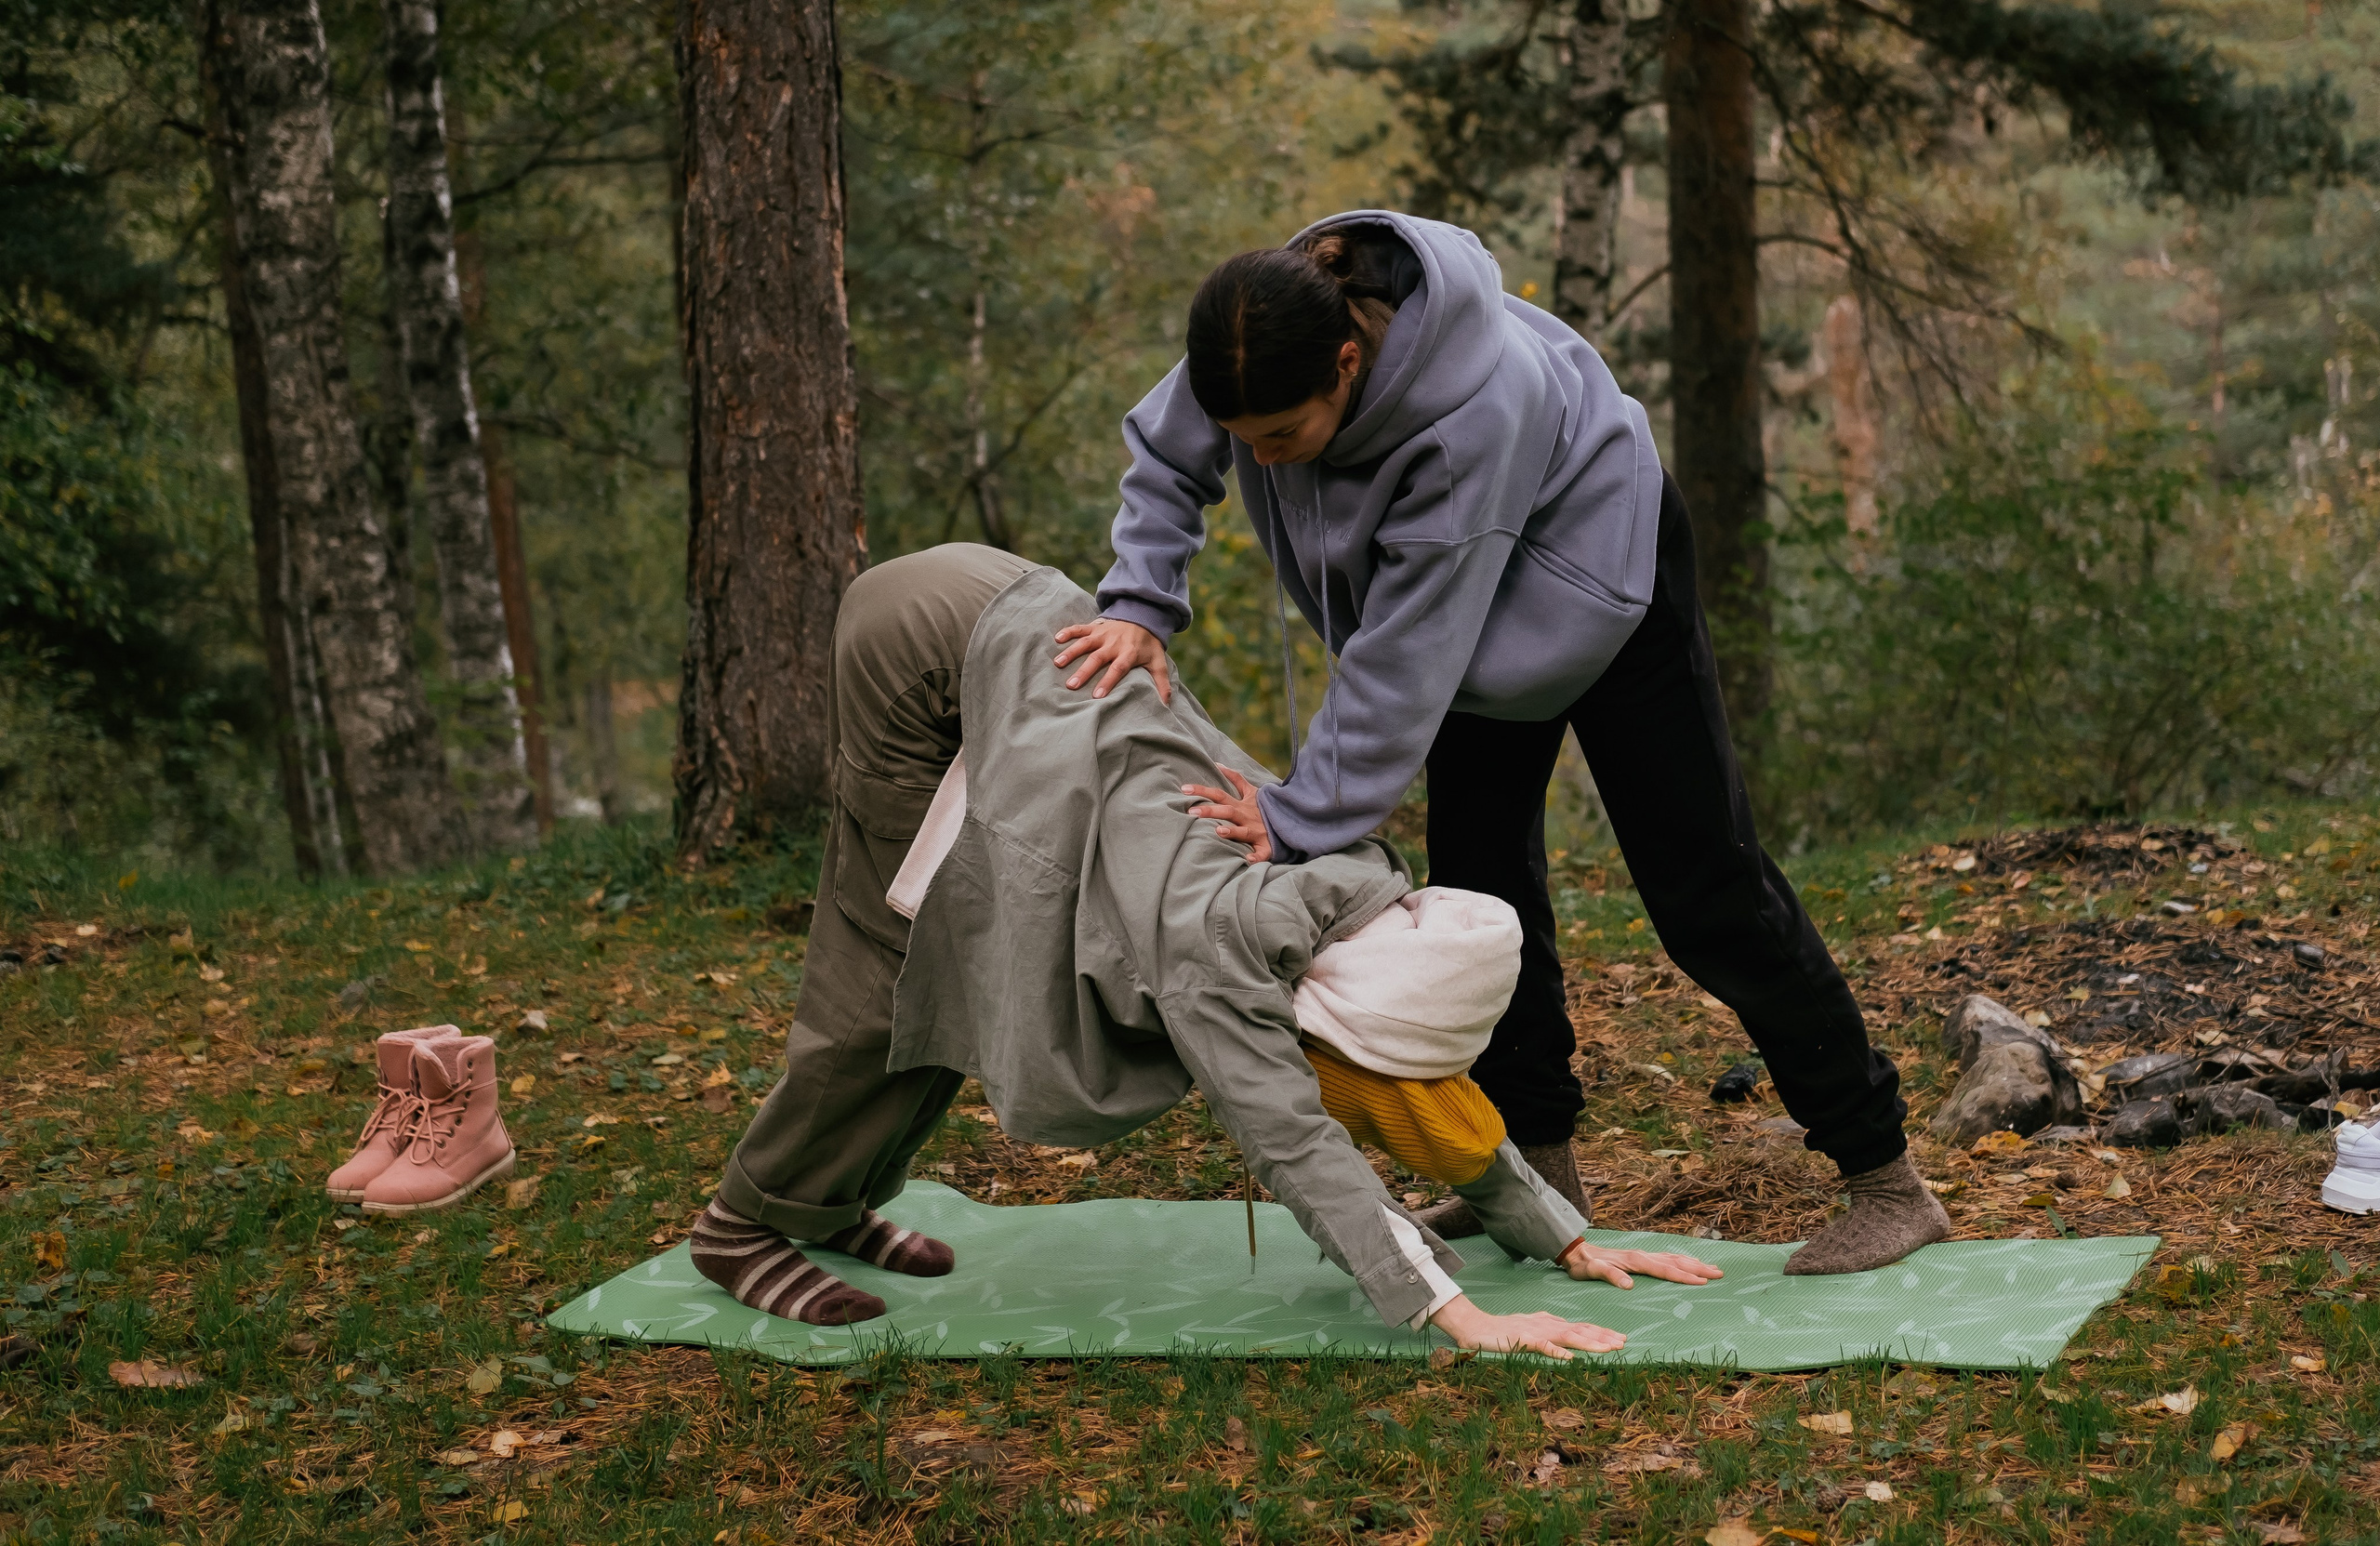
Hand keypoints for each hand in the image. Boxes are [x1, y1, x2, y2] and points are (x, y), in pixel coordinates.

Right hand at [1054, 618, 1170, 702]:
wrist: (1143, 616)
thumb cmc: (1148, 645)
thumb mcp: (1158, 662)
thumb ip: (1161, 682)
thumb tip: (1165, 704)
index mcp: (1129, 653)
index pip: (1118, 669)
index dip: (1107, 681)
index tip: (1096, 696)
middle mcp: (1114, 643)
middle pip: (1098, 658)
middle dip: (1084, 671)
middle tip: (1071, 685)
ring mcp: (1103, 634)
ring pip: (1085, 643)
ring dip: (1071, 652)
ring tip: (1058, 663)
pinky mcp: (1095, 627)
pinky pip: (1080, 628)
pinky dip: (1069, 632)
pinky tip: (1057, 639)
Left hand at [1183, 764, 1271, 862]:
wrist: (1289, 822)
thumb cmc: (1265, 809)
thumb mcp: (1252, 791)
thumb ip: (1235, 778)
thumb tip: (1218, 764)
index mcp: (1242, 805)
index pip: (1219, 794)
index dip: (1203, 790)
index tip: (1184, 789)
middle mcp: (1248, 817)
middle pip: (1227, 811)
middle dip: (1210, 810)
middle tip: (1191, 812)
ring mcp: (1257, 831)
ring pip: (1244, 831)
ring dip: (1232, 832)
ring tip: (1218, 831)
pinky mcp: (1267, 846)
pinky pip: (1262, 852)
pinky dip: (1256, 856)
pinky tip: (1247, 859)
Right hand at [1428, 1294, 1623, 1358]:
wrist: (1475, 1327)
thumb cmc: (1502, 1330)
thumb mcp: (1530, 1328)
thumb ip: (1548, 1329)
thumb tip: (1566, 1334)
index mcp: (1550, 1323)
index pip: (1581, 1327)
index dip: (1601, 1332)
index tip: (1620, 1338)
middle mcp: (1547, 1325)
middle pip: (1581, 1331)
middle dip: (1603, 1337)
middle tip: (1624, 1342)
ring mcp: (1536, 1332)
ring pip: (1569, 1337)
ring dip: (1590, 1343)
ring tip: (1609, 1349)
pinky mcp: (1522, 1340)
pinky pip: (1542, 1347)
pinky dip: (1557, 1352)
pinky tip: (1570, 1358)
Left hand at [1558, 1242, 1723, 1289]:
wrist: (1575, 1251)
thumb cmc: (1584, 1265)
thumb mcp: (1593, 1272)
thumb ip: (1610, 1276)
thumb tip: (1629, 1284)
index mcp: (1635, 1261)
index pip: (1664, 1270)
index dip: (1684, 1276)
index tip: (1702, 1282)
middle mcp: (1642, 1255)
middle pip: (1675, 1262)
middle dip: (1698, 1268)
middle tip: (1719, 1274)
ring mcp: (1642, 1255)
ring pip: (1674, 1258)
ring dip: (1694, 1263)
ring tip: (1713, 1268)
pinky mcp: (1640, 1257)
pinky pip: (1667, 1258)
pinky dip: (1681, 1261)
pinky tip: (1689, 1263)